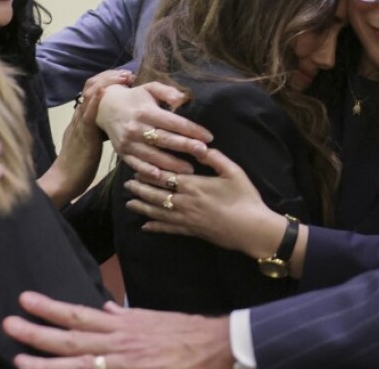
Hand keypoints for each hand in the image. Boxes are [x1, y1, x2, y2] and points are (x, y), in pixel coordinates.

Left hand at [3, 292, 232, 368]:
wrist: (216, 346)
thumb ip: (125, 317)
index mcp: (121, 326)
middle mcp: (118, 345)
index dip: (49, 308)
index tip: (25, 300)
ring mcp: (124, 365)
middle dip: (36, 333)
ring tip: (18, 359)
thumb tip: (105, 310)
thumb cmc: (185, 331)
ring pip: (78, 365)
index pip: (77, 315)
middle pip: (69, 340)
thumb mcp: (152, 317)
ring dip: (45, 365)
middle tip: (8, 324)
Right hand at [39, 69, 134, 206]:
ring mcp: (80, 123)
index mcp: (82, 116)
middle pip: (91, 86)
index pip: (93, 89)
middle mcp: (79, 115)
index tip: (125, 76)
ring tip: (123, 76)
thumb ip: (101, 129)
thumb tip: (118, 121)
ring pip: (89, 95)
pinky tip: (104, 91)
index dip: (108, 79)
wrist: (63, 180)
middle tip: (127, 73)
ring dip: (107, 82)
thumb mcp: (92, 141)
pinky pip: (87, 113)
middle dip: (110, 76)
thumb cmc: (80, 164)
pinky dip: (95, 100)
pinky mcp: (82, 134)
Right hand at [96, 82, 212, 177]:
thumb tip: (183, 99)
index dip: (192, 130)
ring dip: (172, 164)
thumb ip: (167, 92)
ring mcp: (128, 143)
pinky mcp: (122, 153)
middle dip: (186, 146)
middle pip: (165, 140)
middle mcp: (136, 128)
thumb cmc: (135, 98)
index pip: (173, 122)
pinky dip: (148, 172)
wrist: (106, 108)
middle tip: (204, 153)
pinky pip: (137, 165)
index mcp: (146, 111)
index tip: (209, 137)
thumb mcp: (150, 88)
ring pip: (153, 156)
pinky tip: (161, 177)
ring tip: (190, 170)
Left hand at [124, 149, 286, 258]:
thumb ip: (215, 158)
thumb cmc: (245, 197)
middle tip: (126, 185)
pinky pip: (168, 229)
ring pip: (158, 212)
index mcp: (193, 184)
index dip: (149, 171)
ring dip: (142, 207)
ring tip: (129, 204)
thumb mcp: (233, 171)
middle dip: (140, 189)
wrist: (252, 228)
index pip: (164, 176)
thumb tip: (200, 146)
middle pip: (156, 194)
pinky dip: (155, 227)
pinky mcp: (191, 231)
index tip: (136, 167)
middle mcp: (184, 202)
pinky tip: (145, 226)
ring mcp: (186, 219)